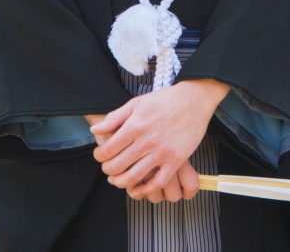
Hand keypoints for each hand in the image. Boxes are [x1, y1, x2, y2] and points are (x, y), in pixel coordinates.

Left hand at [91, 79, 228, 198]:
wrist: (194, 99)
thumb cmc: (165, 100)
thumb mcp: (137, 102)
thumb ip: (115, 117)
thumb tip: (95, 130)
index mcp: (135, 126)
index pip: (108, 150)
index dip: (99, 157)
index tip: (100, 156)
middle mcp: (146, 141)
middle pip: (118, 166)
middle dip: (108, 171)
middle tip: (108, 169)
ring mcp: (162, 152)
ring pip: (134, 177)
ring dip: (121, 182)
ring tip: (118, 180)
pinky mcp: (176, 160)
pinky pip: (158, 182)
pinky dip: (145, 190)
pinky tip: (138, 188)